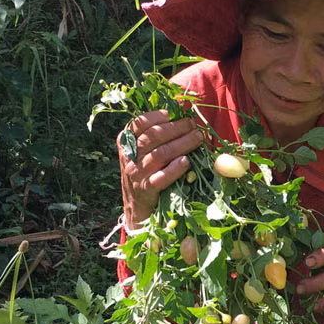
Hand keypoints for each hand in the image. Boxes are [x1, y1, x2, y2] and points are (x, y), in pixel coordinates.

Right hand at [118, 109, 202, 226]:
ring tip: (198, 138)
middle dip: (176, 128)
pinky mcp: (146, 190)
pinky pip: (161, 177)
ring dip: (182, 144)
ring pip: (160, 154)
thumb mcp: (142, 154)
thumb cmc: (145, 175)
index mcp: (126, 143)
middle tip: (193, 125)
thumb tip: (180, 117)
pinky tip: (186, 162)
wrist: (136, 210)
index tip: (173, 113)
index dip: (158, 116)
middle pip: (153, 136)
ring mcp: (136, 174)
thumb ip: (154, 137)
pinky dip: (175, 169)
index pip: (139, 123)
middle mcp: (129, 157)